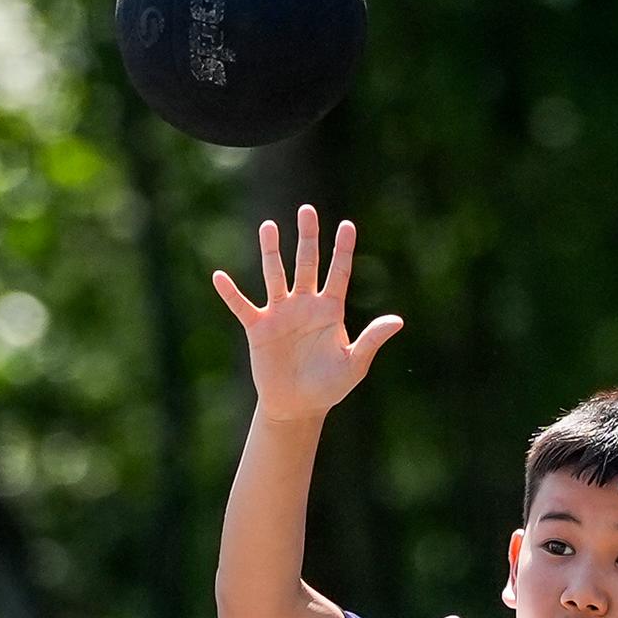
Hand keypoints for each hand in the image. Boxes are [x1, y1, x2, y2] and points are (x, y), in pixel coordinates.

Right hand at [211, 205, 401, 421]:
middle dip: (307, 238)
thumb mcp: (354, 364)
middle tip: (307, 210)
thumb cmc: (329, 387)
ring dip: (271, 252)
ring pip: (275, 275)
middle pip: (306, 263)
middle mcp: (305, 305)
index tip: (348, 225)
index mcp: (330, 310)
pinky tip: (219, 276)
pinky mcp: (259, 328)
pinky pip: (243, 306)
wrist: (298, 407)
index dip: (343, 250)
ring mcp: (280, 314)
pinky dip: (231, 293)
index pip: (339, 273)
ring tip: (268, 226)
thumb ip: (372, 340)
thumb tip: (398, 321)